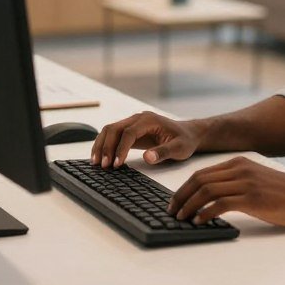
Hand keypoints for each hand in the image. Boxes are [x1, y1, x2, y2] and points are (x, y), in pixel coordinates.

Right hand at [91, 111, 205, 167]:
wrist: (188, 133)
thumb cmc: (185, 140)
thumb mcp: (179, 148)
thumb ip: (164, 152)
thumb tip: (148, 157)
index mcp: (150, 120)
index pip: (129, 132)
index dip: (120, 148)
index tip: (116, 164)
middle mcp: (139, 118)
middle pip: (114, 128)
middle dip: (106, 147)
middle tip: (103, 166)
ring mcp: (133, 123)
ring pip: (110, 130)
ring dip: (101, 145)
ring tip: (96, 163)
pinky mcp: (130, 131)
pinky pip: (113, 135)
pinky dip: (105, 145)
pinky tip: (101, 158)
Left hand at [168, 156, 284, 226]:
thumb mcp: (257, 180)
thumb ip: (237, 183)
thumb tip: (213, 199)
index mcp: (239, 163)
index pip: (203, 173)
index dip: (185, 187)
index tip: (175, 201)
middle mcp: (240, 169)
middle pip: (200, 179)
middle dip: (181, 195)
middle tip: (172, 210)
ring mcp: (246, 182)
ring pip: (207, 190)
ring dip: (189, 204)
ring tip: (182, 217)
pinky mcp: (252, 198)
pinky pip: (220, 203)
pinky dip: (205, 212)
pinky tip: (199, 221)